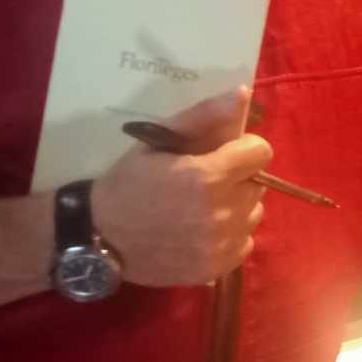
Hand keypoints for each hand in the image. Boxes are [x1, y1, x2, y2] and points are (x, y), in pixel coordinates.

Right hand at [91, 86, 269, 286]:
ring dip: (236, 206)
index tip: (221, 153)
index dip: (242, 149)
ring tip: (202, 206)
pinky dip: (230, 235)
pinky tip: (202, 230)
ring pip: (253, 213)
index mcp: (208, 177)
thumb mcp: (158, 141)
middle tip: (205, 181)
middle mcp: (221, 213)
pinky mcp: (217, 269)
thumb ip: (204, 116)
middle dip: (238, 177)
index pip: (260, 152)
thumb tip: (243, 93)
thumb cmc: (128, 183)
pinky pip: (244, 242)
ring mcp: (220, 245)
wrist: (100, 237)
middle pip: (258, 184)